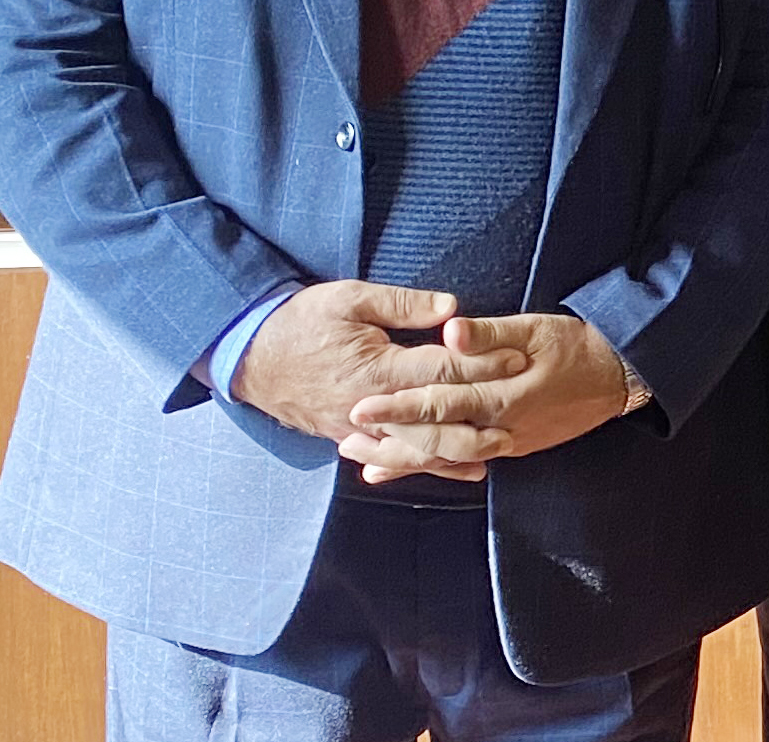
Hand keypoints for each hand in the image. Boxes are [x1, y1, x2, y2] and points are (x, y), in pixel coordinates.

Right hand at [233, 281, 528, 481]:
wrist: (250, 354)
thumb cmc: (302, 320)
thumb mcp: (351, 298)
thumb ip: (404, 304)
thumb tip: (452, 308)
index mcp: (376, 368)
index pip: (441, 370)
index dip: (482, 365)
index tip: (516, 359)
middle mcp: (369, 406)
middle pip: (434, 421)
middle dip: (479, 420)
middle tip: (518, 420)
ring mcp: (356, 429)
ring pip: (415, 448)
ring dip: (457, 452)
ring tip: (497, 451)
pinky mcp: (347, 438)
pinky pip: (391, 457)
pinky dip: (424, 465)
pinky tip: (454, 470)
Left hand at [339, 312, 630, 482]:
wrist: (617, 376)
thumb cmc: (576, 345)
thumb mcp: (537, 328)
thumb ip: (491, 333)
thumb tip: (451, 331)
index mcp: (502, 395)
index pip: (440, 403)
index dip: (398, 407)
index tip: (361, 405)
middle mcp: (501, 427)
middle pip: (436, 440)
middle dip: (390, 439)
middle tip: (347, 436)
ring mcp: (508, 443)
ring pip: (448, 458)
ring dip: (407, 460)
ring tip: (367, 462)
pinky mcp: (515, 447)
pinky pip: (468, 461)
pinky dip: (437, 466)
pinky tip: (415, 467)